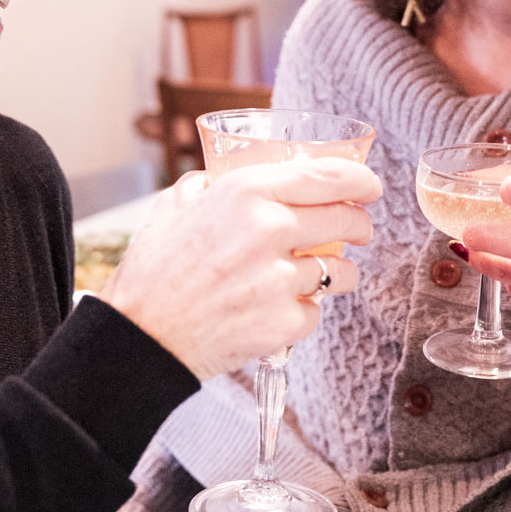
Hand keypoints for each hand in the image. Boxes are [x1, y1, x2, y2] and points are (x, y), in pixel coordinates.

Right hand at [100, 158, 378, 378]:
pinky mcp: (284, 323)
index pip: (328, 176)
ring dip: (336, 273)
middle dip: (359, 225)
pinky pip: (316, 311)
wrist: (140, 337)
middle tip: (356, 230)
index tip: (370, 185)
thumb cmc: (153, 270)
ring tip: (316, 275)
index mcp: (245, 192)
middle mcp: (269, 230)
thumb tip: (227, 174)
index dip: (361, 178)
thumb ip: (209, 184)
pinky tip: (279, 309)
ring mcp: (280, 280)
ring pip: (340, 271)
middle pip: (346, 220)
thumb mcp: (175, 205)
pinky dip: (304, 311)